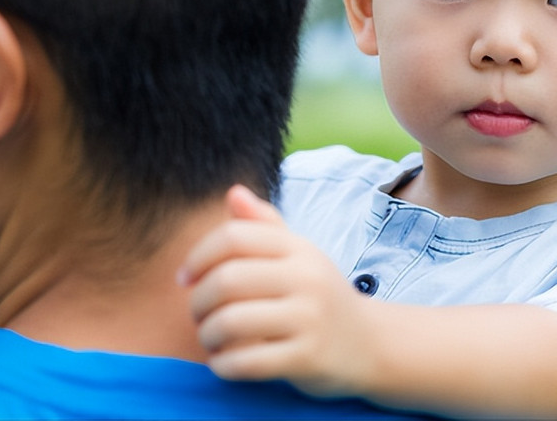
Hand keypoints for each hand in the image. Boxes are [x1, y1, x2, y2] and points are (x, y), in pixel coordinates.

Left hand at [180, 185, 377, 397]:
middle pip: (226, 280)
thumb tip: (232, 192)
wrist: (370, 343)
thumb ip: (264, 225)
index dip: (198, 256)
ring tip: (210, 339)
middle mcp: (307, 278)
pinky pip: (246, 362)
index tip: (186, 278)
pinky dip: (223, 364)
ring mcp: (309, 319)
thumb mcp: (299, 255)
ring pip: (230, 322)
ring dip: (207, 335)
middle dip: (198, 302)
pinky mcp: (308, 358)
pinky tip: (224, 361)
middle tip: (198, 315)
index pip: (234, 236)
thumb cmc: (320, 295)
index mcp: (299, 249)